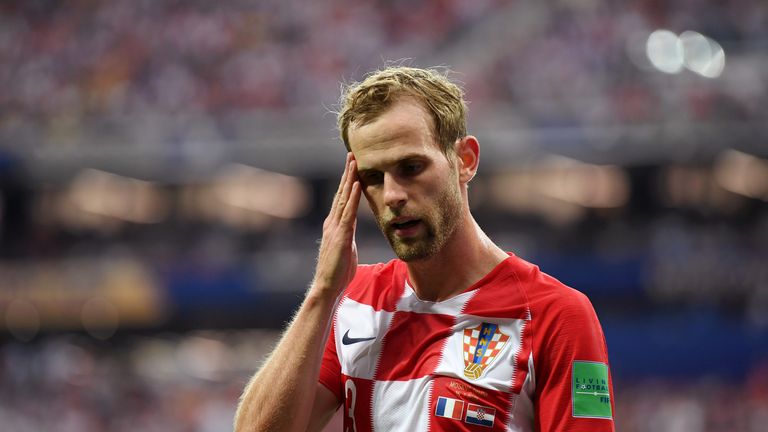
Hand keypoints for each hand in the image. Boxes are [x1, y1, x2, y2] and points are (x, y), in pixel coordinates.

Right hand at [312, 153, 360, 294]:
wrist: (327, 286)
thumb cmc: (337, 271)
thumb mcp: (346, 248)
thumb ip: (347, 236)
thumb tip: (350, 229)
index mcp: (335, 225)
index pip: (342, 199)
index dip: (347, 182)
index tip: (352, 166)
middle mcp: (333, 222)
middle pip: (341, 193)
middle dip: (347, 173)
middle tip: (352, 154)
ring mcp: (335, 227)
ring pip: (344, 198)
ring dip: (349, 179)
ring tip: (354, 162)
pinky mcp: (341, 235)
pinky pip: (348, 212)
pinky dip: (353, 197)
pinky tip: (357, 184)